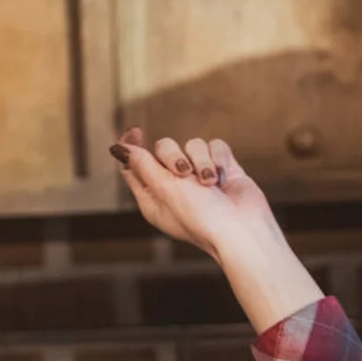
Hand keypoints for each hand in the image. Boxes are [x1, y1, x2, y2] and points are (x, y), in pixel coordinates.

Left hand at [111, 127, 277, 261]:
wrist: (242, 230)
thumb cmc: (200, 217)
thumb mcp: (163, 189)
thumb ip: (141, 164)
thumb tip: (119, 148)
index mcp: (153, 196)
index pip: (134, 165)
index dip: (132, 145)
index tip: (137, 130)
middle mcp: (175, 187)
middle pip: (164, 148)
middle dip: (174, 156)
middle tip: (184, 174)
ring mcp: (200, 178)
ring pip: (192, 145)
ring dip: (201, 161)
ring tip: (211, 184)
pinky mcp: (222, 170)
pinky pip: (215, 146)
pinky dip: (219, 160)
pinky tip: (224, 179)